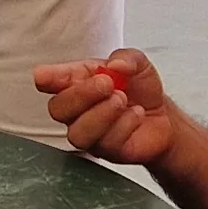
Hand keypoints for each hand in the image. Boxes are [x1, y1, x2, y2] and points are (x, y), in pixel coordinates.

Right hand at [29, 49, 183, 164]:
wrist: (162, 116)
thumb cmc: (139, 90)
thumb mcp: (138, 63)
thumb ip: (126, 58)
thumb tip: (115, 65)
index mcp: (76, 82)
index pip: (50, 82)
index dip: (46, 79)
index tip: (44, 76)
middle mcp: (76, 110)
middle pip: (58, 109)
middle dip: (81, 94)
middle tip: (107, 84)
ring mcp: (89, 133)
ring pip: (78, 132)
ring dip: (102, 113)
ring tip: (122, 100)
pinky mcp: (106, 151)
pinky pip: (106, 142)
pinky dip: (124, 124)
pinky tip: (136, 114)